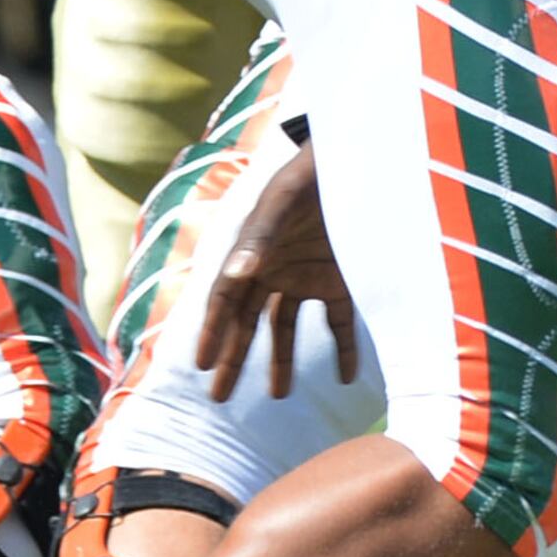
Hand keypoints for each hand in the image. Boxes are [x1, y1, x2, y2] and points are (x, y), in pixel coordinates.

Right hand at [191, 141, 361, 402]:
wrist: (353, 158)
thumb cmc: (309, 175)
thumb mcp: (282, 202)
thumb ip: (260, 237)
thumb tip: (237, 274)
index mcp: (251, 252)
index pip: (225, 300)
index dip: (213, 332)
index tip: (202, 365)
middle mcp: (272, 270)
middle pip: (248, 322)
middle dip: (234, 358)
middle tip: (219, 397)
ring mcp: (305, 277)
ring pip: (286, 328)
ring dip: (281, 361)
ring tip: (278, 396)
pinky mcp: (339, 281)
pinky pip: (339, 322)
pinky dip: (344, 349)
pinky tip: (346, 376)